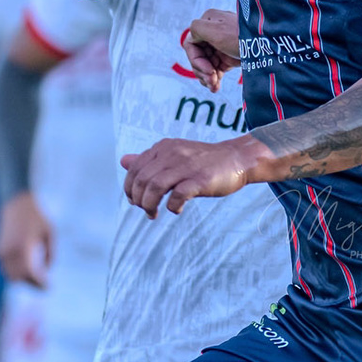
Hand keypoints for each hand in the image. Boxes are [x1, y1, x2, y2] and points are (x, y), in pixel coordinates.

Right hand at [0, 193, 54, 287]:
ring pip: (11, 276)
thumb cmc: (37, 217)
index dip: (39, 283)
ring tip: (38, 281)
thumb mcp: (50, 233)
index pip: (30, 272)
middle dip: (32, 284)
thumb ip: (51, 252)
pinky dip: (17, 274)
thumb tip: (47, 269)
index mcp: (24, 246)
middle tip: (45, 287)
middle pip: (20, 278)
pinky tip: (29, 273)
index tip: (49, 288)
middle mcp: (10, 251)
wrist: (16, 203)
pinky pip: (7, 269)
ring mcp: (2, 251)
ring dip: (24, 281)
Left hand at [121, 137, 256, 216]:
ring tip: (153, 214)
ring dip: (149, 205)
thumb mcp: (174, 155)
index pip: (135, 169)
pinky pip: (177, 196)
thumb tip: (123, 161)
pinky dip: (172, 207)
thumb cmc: (204, 161)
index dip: (129, 188)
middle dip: (138, 200)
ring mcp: (186, 166)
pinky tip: (176, 210)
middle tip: (146, 211)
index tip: (135, 201)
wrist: (238, 159)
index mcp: (163, 147)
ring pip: (154, 188)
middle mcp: (172, 154)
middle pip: (142, 180)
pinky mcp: (200, 180)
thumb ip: (149, 159)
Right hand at [186, 8, 240, 91]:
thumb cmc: (243, 36)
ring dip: (207, 78)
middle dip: (202, 71)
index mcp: (208, 22)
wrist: (268, 46)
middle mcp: (213, 32)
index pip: (191, 44)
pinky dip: (214, 79)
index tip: (208, 71)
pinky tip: (216, 87)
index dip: (196, 60)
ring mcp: (221, 45)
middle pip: (198, 56)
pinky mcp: (229, 56)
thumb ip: (197, 28)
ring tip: (213, 87)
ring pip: (206, 64)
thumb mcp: (216, 29)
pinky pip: (215, 69)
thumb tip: (191, 36)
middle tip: (211, 82)